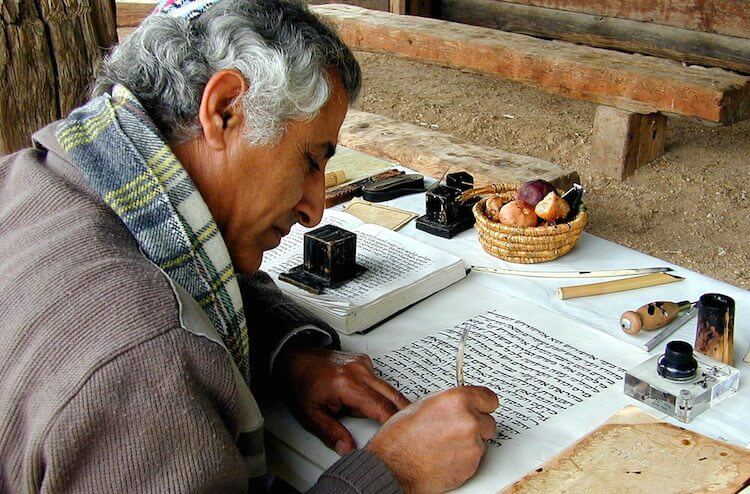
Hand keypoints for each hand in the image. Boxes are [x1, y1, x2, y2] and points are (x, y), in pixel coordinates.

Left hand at [274, 347, 409, 455]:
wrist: (295, 358)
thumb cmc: (301, 382)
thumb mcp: (311, 413)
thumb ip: (331, 432)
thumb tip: (347, 448)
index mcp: (346, 384)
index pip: (380, 407)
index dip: (393, 422)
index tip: (401, 434)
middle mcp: (358, 371)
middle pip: (392, 395)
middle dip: (402, 413)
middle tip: (408, 430)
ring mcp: (363, 364)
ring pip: (387, 387)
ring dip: (388, 403)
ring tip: (384, 419)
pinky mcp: (364, 362)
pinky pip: (379, 381)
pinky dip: (379, 393)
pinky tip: (368, 401)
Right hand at [366, 386, 497, 493]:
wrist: (394, 466)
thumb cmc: (401, 437)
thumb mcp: (424, 405)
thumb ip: (450, 403)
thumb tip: (462, 404)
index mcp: (457, 400)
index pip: (489, 398)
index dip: (483, 404)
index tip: (481, 408)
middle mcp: (468, 420)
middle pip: (489, 421)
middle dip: (477, 425)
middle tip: (457, 430)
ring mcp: (472, 444)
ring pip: (483, 441)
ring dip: (470, 442)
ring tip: (446, 444)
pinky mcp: (472, 465)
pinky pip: (476, 458)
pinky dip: (465, 458)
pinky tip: (446, 455)